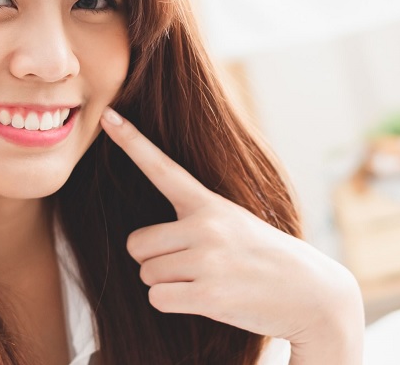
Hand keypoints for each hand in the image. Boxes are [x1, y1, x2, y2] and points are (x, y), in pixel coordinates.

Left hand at [100, 107, 363, 362]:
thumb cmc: (262, 255)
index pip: (161, 166)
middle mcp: (204, 226)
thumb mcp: (232, 220)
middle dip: (153, 260)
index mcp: (207, 203)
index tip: (107, 115)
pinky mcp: (208, 295)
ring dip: (166, 283)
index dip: (131, 141)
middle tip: (190, 264)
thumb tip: (142, 242)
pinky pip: (158, 298)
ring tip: (205, 280)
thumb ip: (192, 217)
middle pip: (136, 244)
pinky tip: (204, 299)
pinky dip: (172, 303)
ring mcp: (207, 260)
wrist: (312, 294)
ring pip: (146, 274)